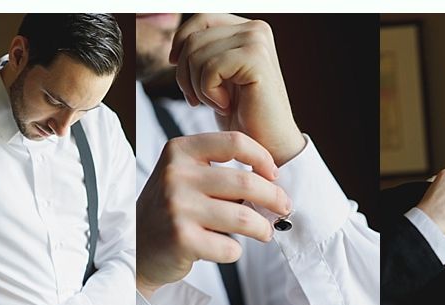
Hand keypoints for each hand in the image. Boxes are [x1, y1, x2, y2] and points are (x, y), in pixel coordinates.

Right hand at [137, 132, 291, 298]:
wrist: (135, 246)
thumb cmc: (173, 209)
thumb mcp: (186, 176)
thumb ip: (221, 171)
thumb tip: (274, 182)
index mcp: (179, 151)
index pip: (235, 142)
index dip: (263, 157)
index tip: (274, 174)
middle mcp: (176, 175)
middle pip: (246, 182)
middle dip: (274, 198)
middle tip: (284, 207)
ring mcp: (177, 207)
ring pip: (244, 217)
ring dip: (262, 228)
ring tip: (265, 232)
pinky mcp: (181, 239)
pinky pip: (229, 247)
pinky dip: (235, 250)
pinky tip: (228, 248)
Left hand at [170, 13, 305, 164]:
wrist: (268, 145)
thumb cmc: (242, 114)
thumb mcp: (218, 76)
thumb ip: (205, 51)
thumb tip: (176, 45)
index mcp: (248, 29)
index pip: (201, 19)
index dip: (181, 43)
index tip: (180, 71)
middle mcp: (256, 29)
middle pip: (193, 39)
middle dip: (185, 73)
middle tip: (199, 100)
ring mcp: (257, 41)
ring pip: (196, 54)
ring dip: (197, 86)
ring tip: (217, 103)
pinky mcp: (256, 59)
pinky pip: (209, 69)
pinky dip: (209, 93)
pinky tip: (225, 106)